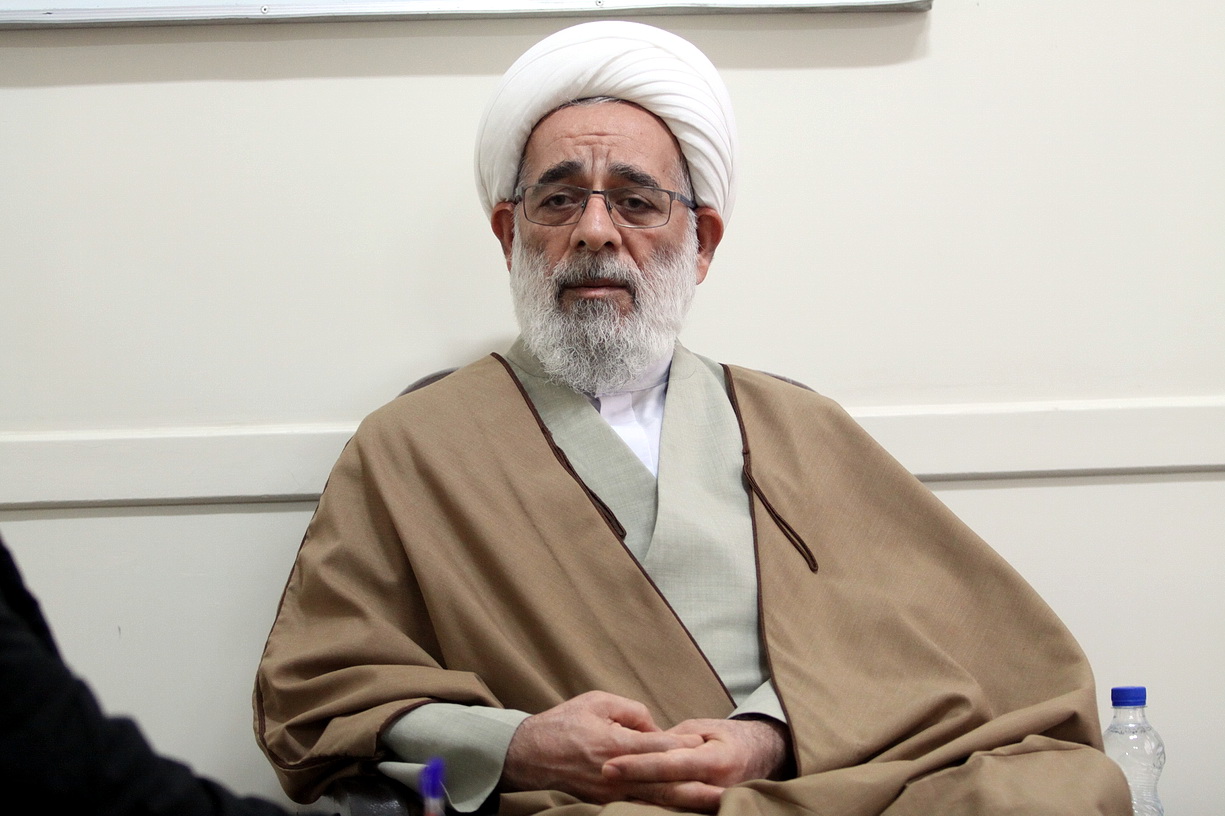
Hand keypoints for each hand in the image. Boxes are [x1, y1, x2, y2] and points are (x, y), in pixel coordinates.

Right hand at [500, 691, 703, 802]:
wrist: (525, 756)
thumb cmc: (562, 724)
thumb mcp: (596, 702)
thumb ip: (631, 710)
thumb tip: (655, 726)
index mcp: (617, 746)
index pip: (661, 749)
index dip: (685, 747)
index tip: (707, 744)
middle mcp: (617, 775)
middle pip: (665, 784)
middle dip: (697, 789)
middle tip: (726, 792)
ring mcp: (610, 795)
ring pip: (655, 802)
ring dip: (684, 804)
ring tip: (714, 806)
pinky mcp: (603, 804)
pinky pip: (638, 809)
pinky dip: (660, 810)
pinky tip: (679, 811)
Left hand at [601, 717, 791, 811]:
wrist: (760, 756)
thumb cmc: (726, 736)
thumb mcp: (702, 728)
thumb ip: (674, 738)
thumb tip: (645, 744)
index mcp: (715, 760)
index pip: (669, 765)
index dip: (638, 765)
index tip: (610, 764)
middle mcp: (716, 786)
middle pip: (665, 789)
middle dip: (632, 783)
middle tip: (602, 773)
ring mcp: (712, 802)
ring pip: (669, 803)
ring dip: (638, 796)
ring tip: (608, 789)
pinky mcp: (707, 810)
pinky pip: (676, 810)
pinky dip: (652, 806)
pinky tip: (629, 800)